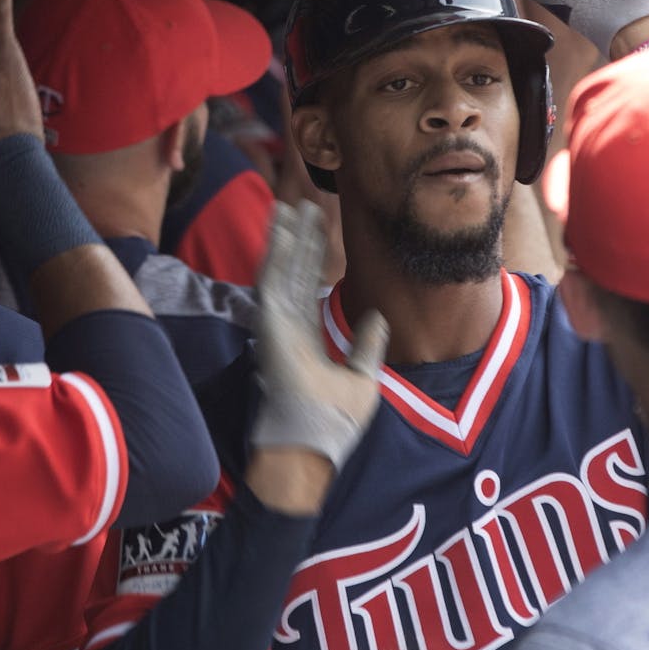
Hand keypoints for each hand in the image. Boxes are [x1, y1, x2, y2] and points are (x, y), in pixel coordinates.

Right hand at [250, 201, 386, 470]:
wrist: (312, 444)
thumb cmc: (335, 422)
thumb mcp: (364, 379)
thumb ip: (368, 346)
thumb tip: (379, 318)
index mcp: (306, 340)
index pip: (308, 289)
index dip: (314, 258)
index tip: (321, 230)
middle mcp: (288, 328)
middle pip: (293, 273)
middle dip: (300, 240)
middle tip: (305, 205)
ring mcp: (276, 325)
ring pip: (280, 270)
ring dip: (284, 238)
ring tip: (289, 206)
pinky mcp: (268, 325)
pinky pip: (271, 280)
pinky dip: (275, 252)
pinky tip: (280, 227)